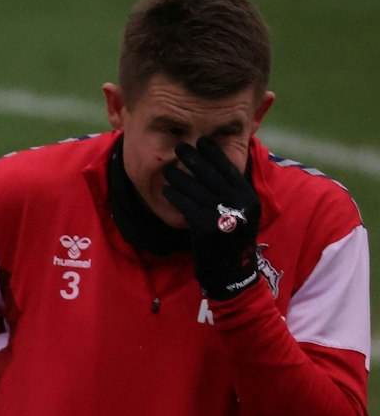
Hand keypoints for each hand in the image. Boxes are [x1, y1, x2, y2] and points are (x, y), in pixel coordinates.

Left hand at [162, 139, 261, 300]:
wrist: (231, 273)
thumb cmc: (231, 243)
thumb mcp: (240, 215)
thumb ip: (232, 195)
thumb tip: (215, 172)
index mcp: (249, 197)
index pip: (230, 170)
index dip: (215, 154)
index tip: (203, 142)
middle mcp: (239, 203)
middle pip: (212, 175)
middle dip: (195, 159)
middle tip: (182, 146)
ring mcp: (224, 215)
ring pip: (197, 189)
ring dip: (180, 177)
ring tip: (169, 168)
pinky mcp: (207, 227)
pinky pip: (187, 206)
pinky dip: (176, 197)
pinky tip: (166, 190)